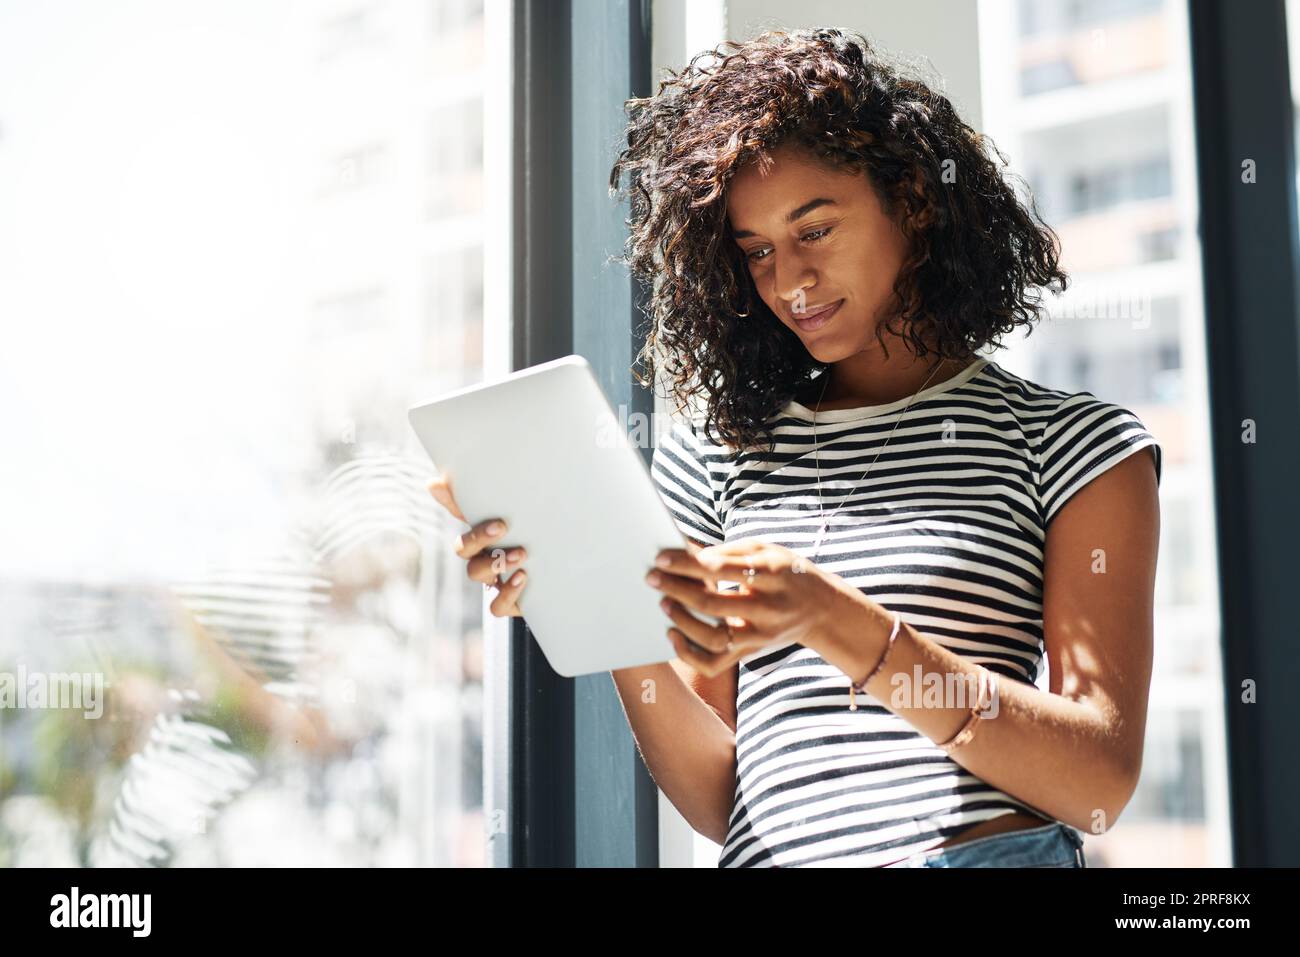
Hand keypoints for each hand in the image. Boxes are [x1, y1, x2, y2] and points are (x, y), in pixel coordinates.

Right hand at [429, 473, 528, 617]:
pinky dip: (505, 594)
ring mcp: (496, 580)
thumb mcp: (524, 511)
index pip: (461, 519)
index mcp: (484, 533)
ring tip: (521, 555)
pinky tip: (522, 578)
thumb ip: (492, 494)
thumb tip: (439, 479)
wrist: (575, 565)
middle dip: (480, 538)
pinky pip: (496, 607)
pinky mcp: (511, 602)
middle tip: (503, 527)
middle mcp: (485, 556)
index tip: (488, 514)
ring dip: (494, 564)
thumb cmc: (541, 532)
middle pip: (464, 550)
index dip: (461, 512)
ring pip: (477, 575)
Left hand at [647, 538, 865, 677]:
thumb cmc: (786, 571)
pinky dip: (689, 654)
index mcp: (774, 574)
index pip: (724, 568)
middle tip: (652, 578)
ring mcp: (760, 634)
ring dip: (682, 621)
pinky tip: (673, 635)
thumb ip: (729, 552)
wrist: (822, 609)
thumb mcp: (767, 550)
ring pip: (713, 638)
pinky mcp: (752, 651)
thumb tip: (687, 553)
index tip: (661, 558)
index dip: (689, 564)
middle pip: (714, 604)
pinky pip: (715, 664)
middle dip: (677, 590)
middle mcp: (769, 608)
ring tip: (664, 603)